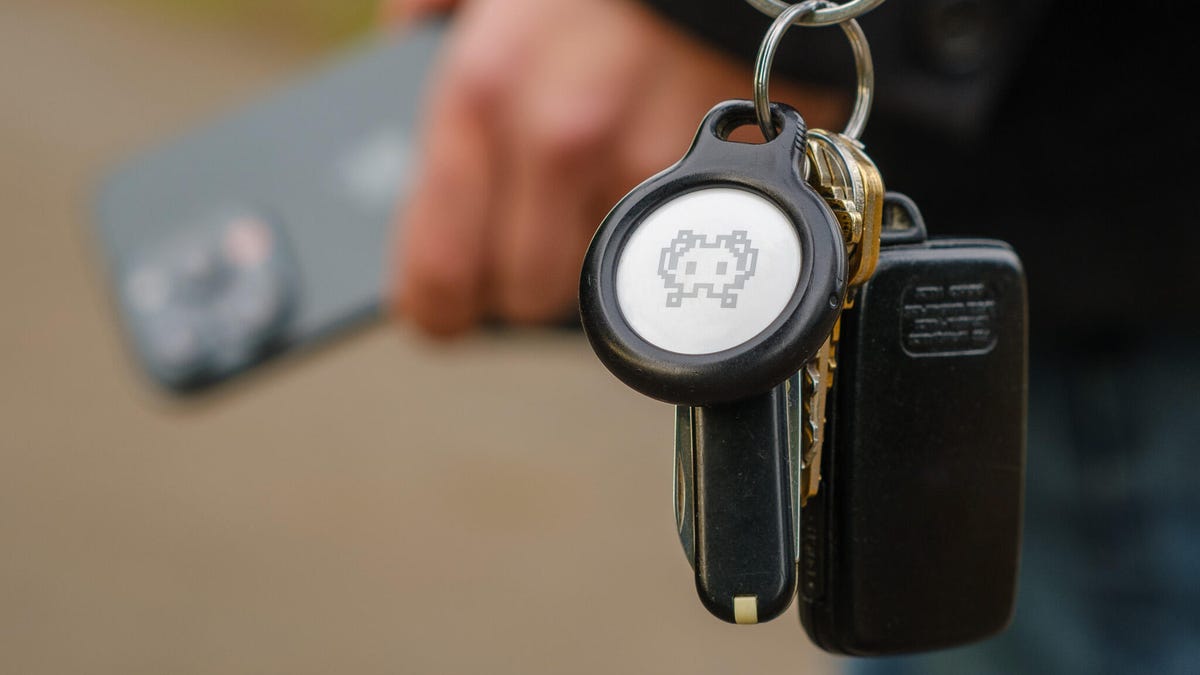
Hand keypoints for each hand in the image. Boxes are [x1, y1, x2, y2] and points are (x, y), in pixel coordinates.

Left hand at [384, 0, 847, 337]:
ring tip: (591, 200)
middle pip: (523, 295)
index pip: (439, 267)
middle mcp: (557, 141)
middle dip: (519, 283)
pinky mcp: (708, 177)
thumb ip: (431, 10)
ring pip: (599, 284)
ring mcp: (640, 165)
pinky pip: (660, 251)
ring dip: (590, 260)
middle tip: (524, 247)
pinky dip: (649, 236)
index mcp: (483, 91)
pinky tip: (644, 186)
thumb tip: (402, 35)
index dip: (437, 308)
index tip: (441, 312)